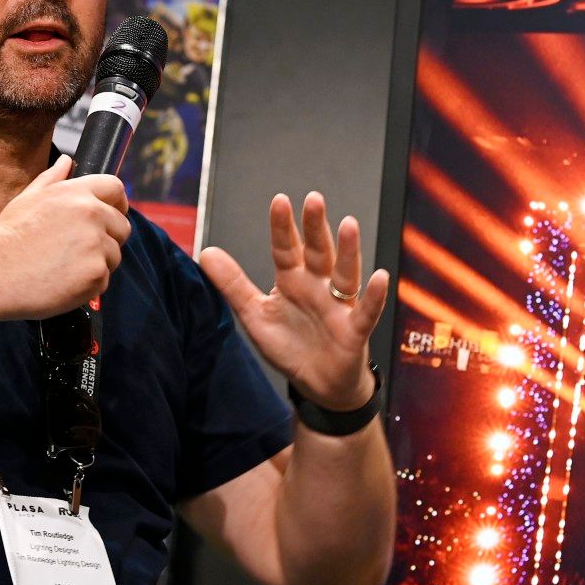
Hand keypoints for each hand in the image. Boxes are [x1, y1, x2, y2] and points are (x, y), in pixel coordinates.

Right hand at [0, 155, 130, 319]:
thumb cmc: (8, 236)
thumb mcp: (28, 198)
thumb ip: (53, 179)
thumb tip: (67, 162)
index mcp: (76, 193)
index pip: (116, 189)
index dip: (117, 204)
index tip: (112, 216)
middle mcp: (91, 215)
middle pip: (122, 226)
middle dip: (107, 238)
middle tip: (78, 250)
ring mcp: (96, 245)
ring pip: (114, 255)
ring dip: (96, 263)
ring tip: (64, 266)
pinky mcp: (95, 274)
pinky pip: (104, 280)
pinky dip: (88, 284)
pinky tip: (63, 281)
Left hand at [199, 192, 389, 410]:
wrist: (319, 385)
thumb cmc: (290, 345)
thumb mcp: (255, 314)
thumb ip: (233, 284)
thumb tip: (205, 252)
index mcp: (293, 280)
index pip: (286, 249)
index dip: (282, 227)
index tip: (279, 200)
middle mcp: (318, 286)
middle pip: (318, 252)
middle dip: (316, 227)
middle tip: (314, 199)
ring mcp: (338, 306)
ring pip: (344, 274)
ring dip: (348, 251)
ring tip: (349, 225)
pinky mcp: (354, 330)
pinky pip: (366, 312)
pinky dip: (373, 296)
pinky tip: (379, 277)